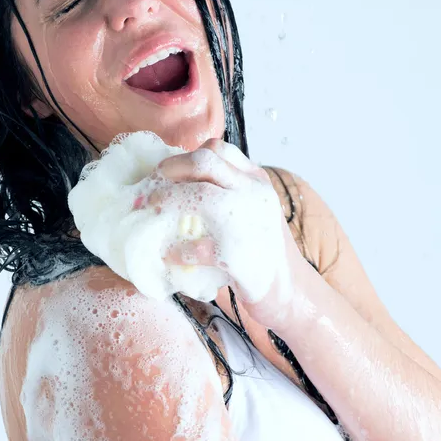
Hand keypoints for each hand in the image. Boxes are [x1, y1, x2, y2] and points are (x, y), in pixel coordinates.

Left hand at [145, 138, 308, 330]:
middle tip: (150, 186)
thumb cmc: (263, 248)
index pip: (217, 149)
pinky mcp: (235, 255)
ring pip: (197, 195)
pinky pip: (194, 246)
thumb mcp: (255, 206)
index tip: (167, 170)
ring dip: (166, 201)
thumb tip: (179, 180)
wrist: (290, 291)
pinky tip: (168, 253)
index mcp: (255, 180)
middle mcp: (253, 194)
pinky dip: (175, 249)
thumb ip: (229, 189)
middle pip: (204, 162)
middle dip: (168, 170)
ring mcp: (245, 222)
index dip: (184, 156)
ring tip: (150, 211)